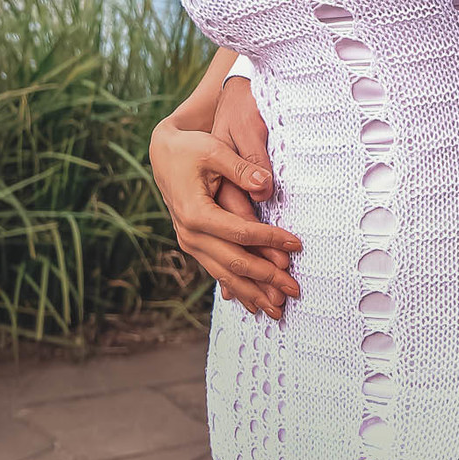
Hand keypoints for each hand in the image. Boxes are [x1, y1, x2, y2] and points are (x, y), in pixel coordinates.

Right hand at [149, 95, 301, 321]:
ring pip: (225, 274)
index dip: (271, 240)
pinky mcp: (194, 244)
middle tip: (294, 289)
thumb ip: (241, 169)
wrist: (162, 155)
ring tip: (277, 309)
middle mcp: (190, 235)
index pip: (242, 233)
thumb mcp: (215, 151)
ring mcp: (190, 243)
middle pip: (235, 262)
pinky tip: (252, 303)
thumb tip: (267, 186)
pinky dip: (236, 288)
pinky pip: (217, 271)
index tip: (296, 245)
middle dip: (267, 278)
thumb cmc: (189, 150)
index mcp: (196, 214)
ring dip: (253, 292)